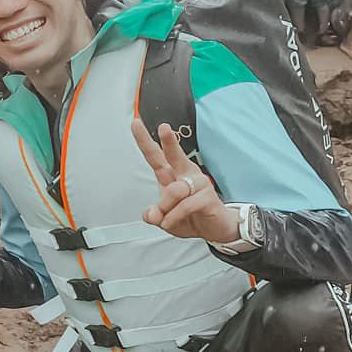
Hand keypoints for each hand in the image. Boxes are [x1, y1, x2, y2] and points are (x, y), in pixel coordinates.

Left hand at [130, 118, 239, 244]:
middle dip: (169, 141)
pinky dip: (175, 217)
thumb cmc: (192, 216)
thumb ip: (154, 215)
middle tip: (164, 128)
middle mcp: (185, 175)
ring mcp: (198, 184)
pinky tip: (173, 221)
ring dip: (166, 209)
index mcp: (171, 174)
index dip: (145, 140)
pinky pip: (185, 205)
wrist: (215, 228)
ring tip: (167, 218)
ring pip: (175, 190)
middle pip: (174, 155)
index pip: (156, 155)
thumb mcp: (165, 219)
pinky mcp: (208, 196)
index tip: (136, 124)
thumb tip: (152, 214)